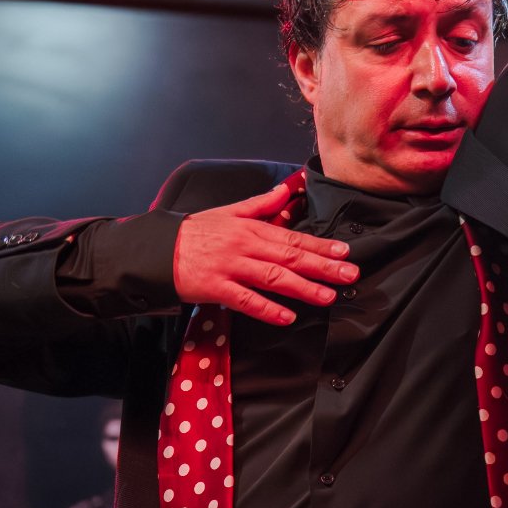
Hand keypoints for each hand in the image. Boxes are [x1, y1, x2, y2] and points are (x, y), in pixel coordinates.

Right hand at [173, 172, 357, 325]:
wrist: (158, 249)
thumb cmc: (194, 232)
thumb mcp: (229, 211)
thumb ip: (260, 204)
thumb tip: (286, 191)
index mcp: (251, 228)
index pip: (292, 238)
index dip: (320, 246)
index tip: (344, 252)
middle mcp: (245, 246)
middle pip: (290, 257)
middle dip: (323, 266)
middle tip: (349, 274)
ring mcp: (231, 267)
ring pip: (274, 279)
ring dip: (303, 288)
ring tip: (328, 296)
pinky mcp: (217, 288)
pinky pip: (246, 301)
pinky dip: (268, 309)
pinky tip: (287, 317)